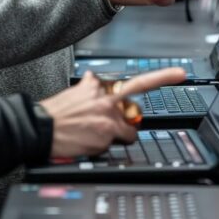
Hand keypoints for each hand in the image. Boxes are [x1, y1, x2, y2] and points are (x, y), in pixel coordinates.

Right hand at [40, 67, 185, 158]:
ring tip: (93, 134)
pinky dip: (110, 144)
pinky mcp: (109, 130)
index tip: (179, 73)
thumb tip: (93, 79)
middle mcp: (105, 95)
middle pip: (138, 94)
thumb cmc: (52, 116)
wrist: (38, 129)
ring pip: (128, 126)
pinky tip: (91, 142)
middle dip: (150, 93)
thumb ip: (87, 88)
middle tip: (173, 79)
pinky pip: (122, 140)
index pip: (128, 81)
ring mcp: (109, 112)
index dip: (160, 77)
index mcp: (94, 84)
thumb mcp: (70, 93)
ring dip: (118, 133)